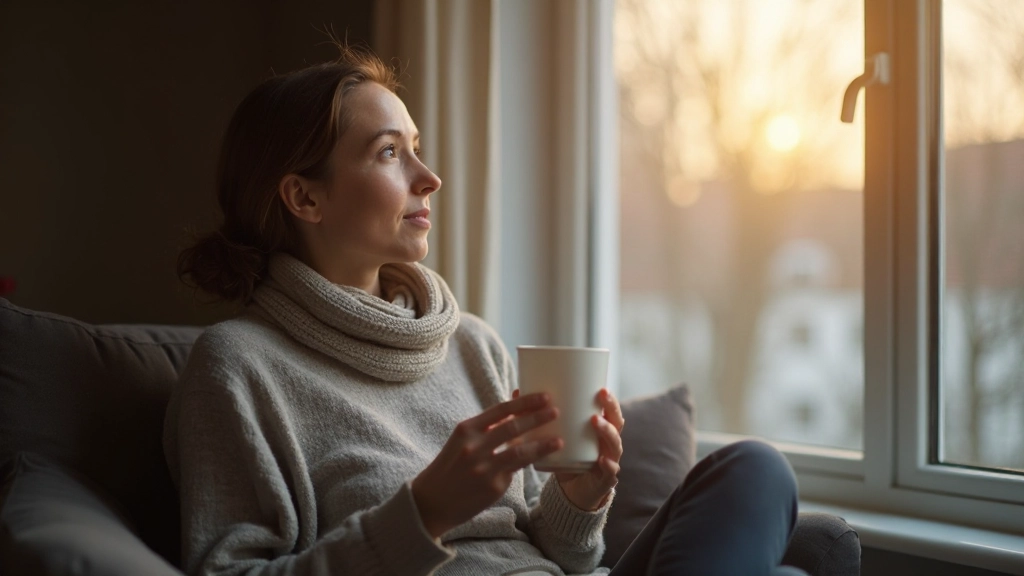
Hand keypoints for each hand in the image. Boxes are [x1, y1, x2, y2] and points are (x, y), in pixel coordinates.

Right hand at [411, 393, 562, 538]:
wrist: (431, 501)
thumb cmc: (450, 466)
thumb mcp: (462, 440)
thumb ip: (487, 427)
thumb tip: (515, 408)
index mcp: (467, 429)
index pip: (501, 410)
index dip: (525, 402)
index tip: (544, 396)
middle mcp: (475, 446)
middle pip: (513, 427)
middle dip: (538, 418)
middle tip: (556, 411)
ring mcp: (484, 468)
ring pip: (520, 451)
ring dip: (542, 444)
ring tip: (559, 440)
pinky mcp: (493, 487)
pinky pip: (516, 471)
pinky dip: (528, 464)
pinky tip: (542, 459)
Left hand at [514, 388, 623, 510]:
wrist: (573, 492)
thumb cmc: (567, 460)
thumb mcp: (556, 437)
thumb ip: (540, 417)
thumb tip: (517, 393)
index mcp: (600, 430)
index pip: (610, 411)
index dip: (608, 399)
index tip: (600, 387)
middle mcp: (608, 443)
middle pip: (616, 423)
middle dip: (611, 408)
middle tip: (601, 396)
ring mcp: (610, 460)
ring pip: (614, 444)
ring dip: (607, 431)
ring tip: (595, 421)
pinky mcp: (605, 479)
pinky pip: (610, 472)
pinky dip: (608, 466)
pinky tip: (602, 460)